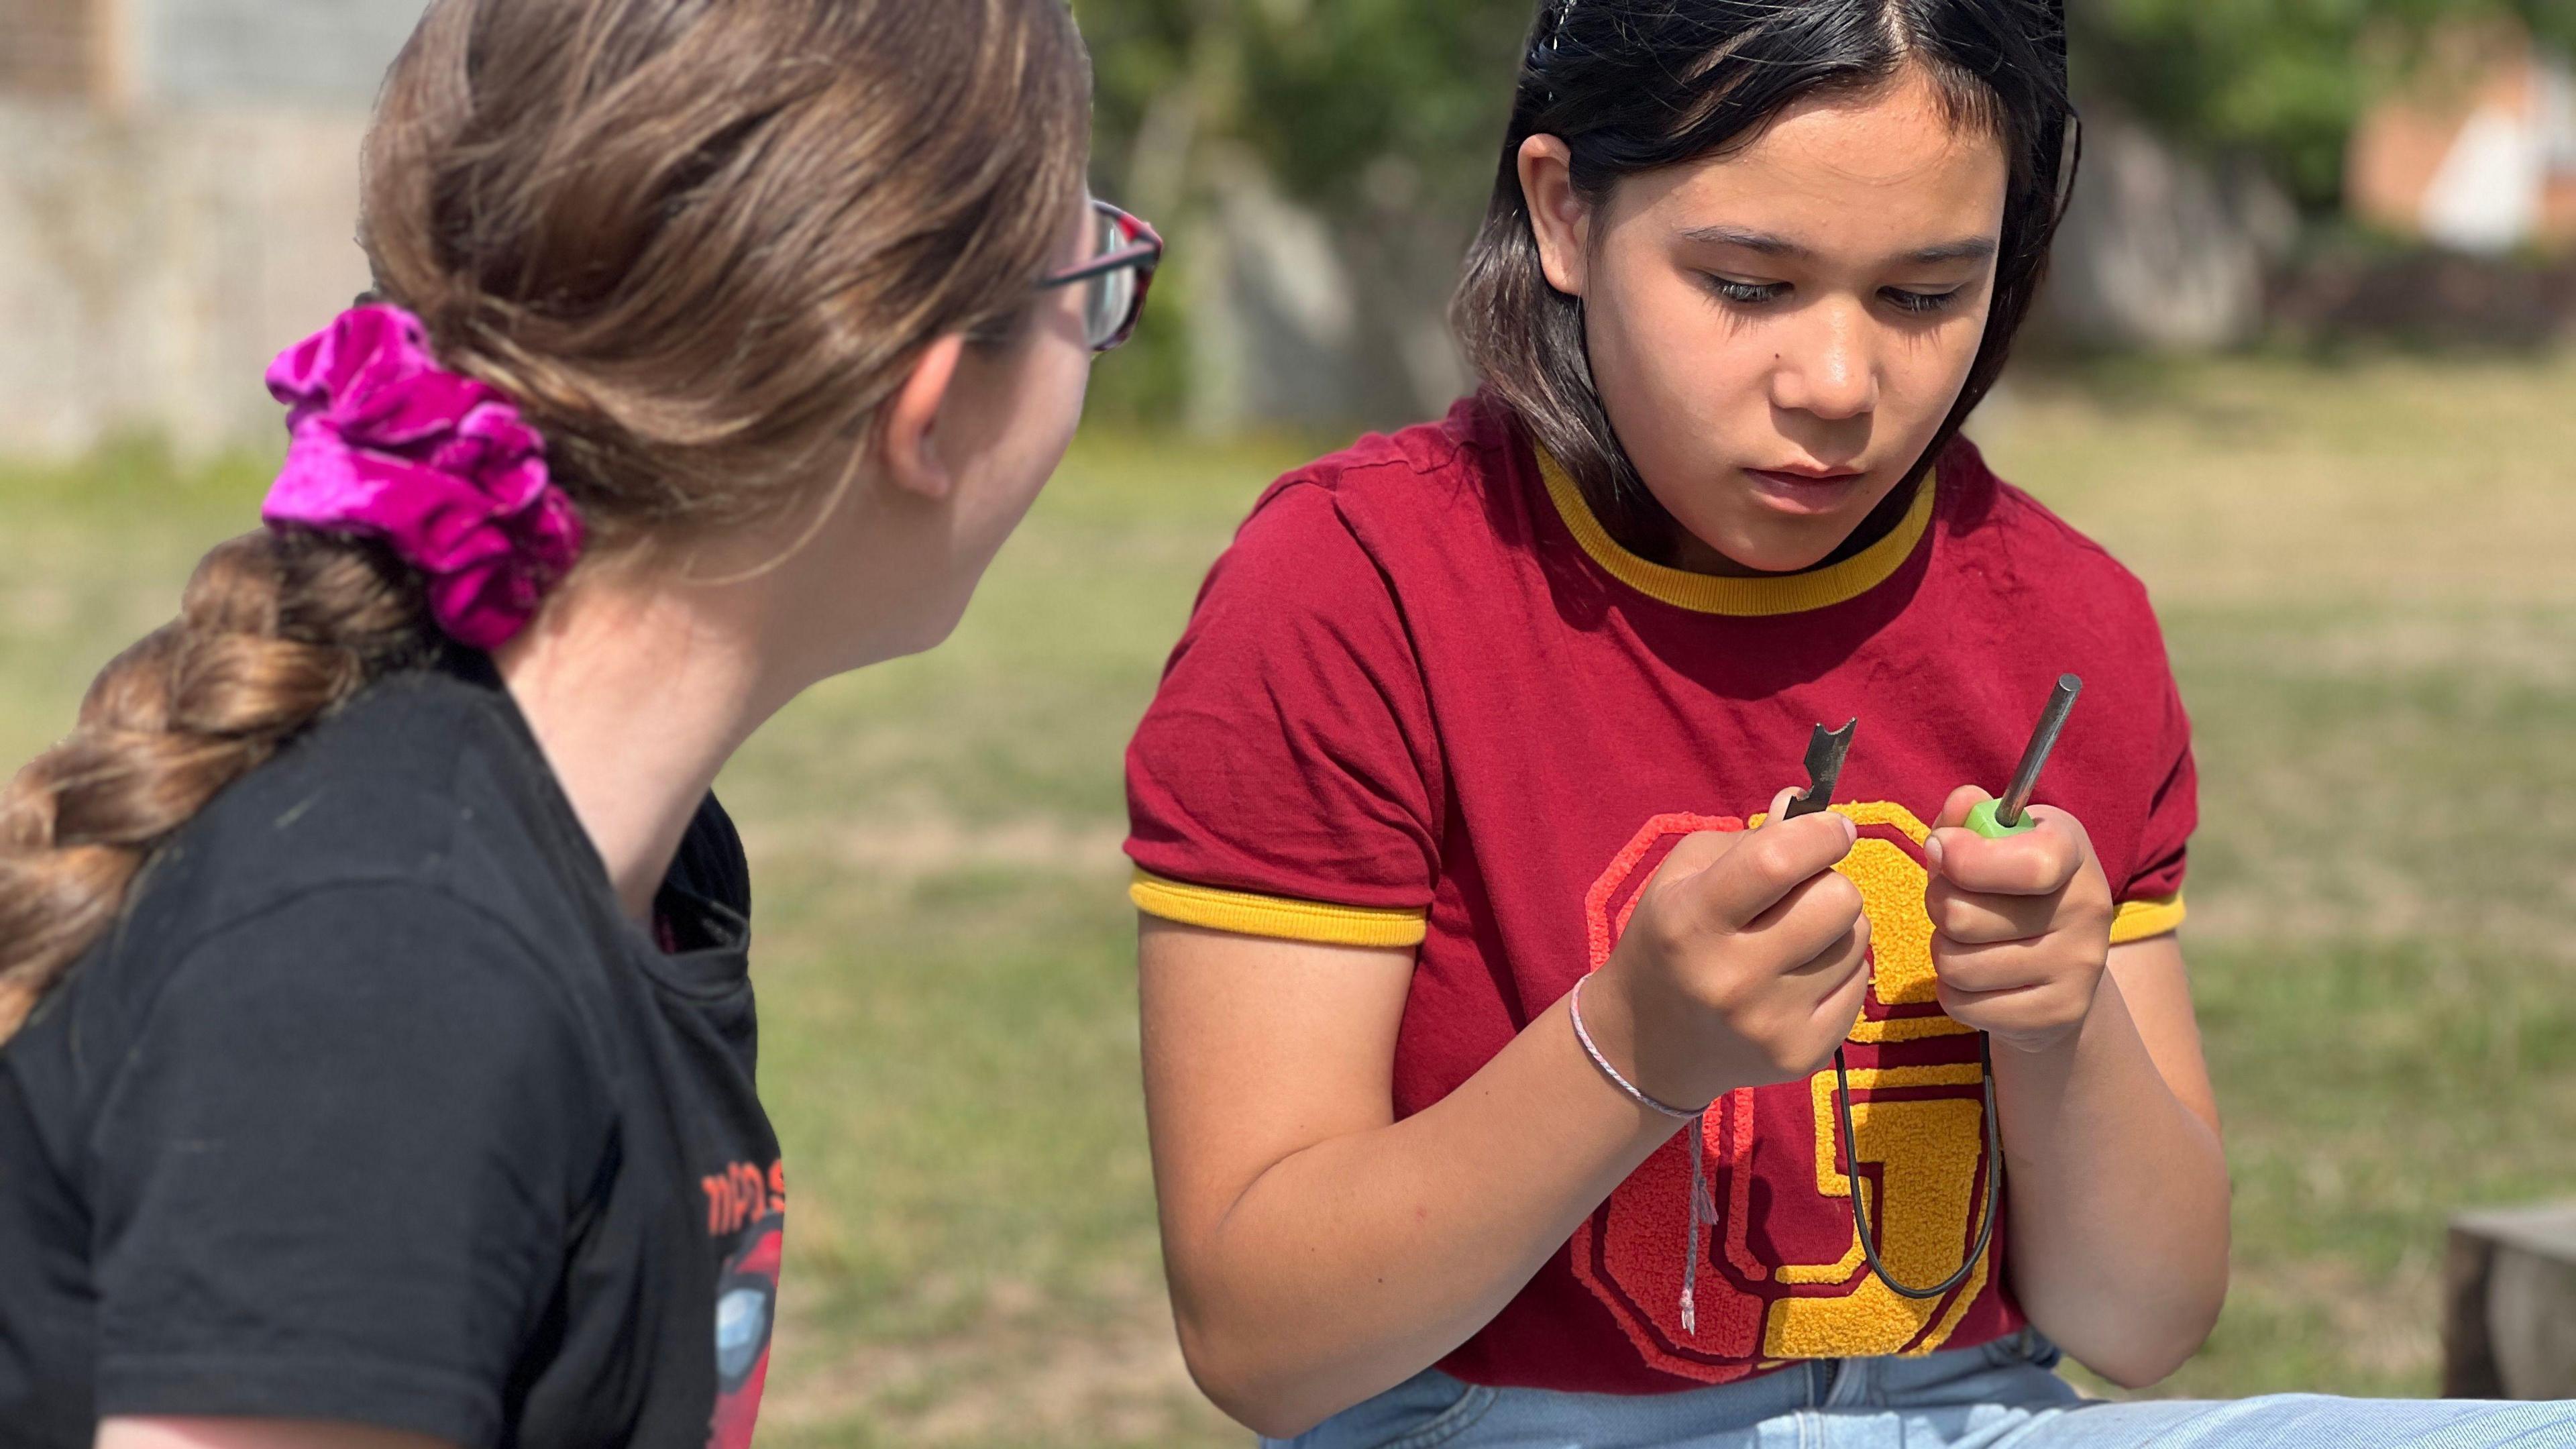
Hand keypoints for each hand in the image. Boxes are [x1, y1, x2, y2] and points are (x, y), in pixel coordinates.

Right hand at [1590, 790, 1872, 1108]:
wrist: (1648, 1043)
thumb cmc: (1669, 940)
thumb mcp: (1684, 877)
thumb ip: (1748, 840)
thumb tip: (1805, 804)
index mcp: (1690, 921)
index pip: (1777, 861)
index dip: (1821, 833)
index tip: (1832, 829)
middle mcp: (1731, 978)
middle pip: (1838, 900)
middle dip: (1828, 884)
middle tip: (1801, 895)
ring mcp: (1769, 1024)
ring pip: (1857, 941)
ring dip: (1835, 929)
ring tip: (1794, 940)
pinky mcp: (1802, 1055)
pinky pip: (1859, 984)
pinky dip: (1838, 971)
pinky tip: (1799, 978)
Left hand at [1923, 785, 2115, 1052]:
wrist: (2062, 967)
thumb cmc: (2013, 889)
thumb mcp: (1998, 841)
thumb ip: (1969, 818)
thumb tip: (1961, 804)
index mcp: (2072, 853)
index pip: (2031, 864)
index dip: (1968, 859)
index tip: (1941, 848)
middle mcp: (2087, 910)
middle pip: (1963, 916)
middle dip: (1938, 906)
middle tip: (1953, 903)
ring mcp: (2079, 968)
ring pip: (1956, 964)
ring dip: (1943, 950)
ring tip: (1967, 940)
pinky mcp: (2059, 1014)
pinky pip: (1962, 1003)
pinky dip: (1953, 990)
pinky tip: (1978, 977)